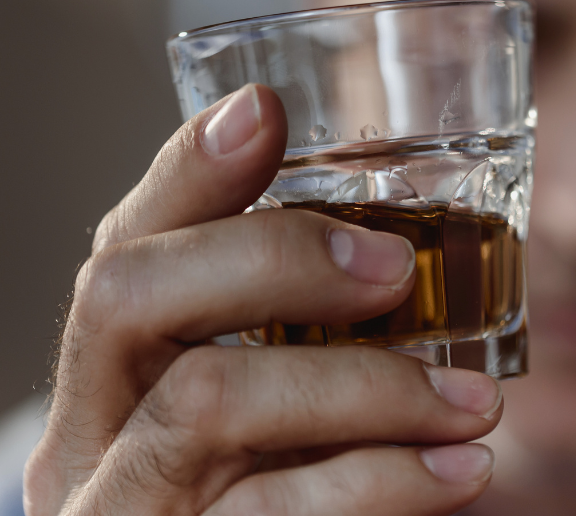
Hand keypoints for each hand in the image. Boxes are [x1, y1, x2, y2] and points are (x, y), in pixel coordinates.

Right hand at [24, 85, 501, 515]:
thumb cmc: (264, 501)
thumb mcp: (264, 417)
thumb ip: (288, 343)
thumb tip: (394, 249)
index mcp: (109, 379)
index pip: (122, 248)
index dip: (187, 173)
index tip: (265, 112)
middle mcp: (88, 436)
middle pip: (130, 297)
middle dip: (277, 258)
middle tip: (397, 270)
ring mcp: (122, 507)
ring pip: (210, 400)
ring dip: (367, 386)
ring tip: (475, 402)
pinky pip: (275, 512)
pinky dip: (386, 482)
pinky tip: (464, 469)